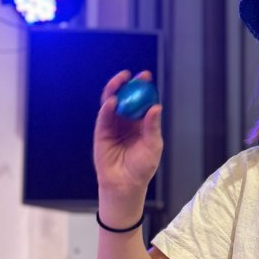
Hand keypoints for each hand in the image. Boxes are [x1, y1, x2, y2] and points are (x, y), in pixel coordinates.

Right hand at [94, 70, 162, 200]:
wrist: (125, 183)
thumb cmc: (142, 167)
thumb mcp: (153, 146)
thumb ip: (152, 127)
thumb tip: (156, 107)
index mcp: (141, 123)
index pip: (141, 101)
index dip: (143, 88)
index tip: (145, 76)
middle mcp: (126, 121)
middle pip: (125, 98)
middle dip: (126, 84)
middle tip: (129, 75)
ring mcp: (113, 125)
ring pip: (111, 103)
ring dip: (114, 90)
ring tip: (119, 82)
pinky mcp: (101, 132)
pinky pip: (103, 116)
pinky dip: (107, 107)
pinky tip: (112, 101)